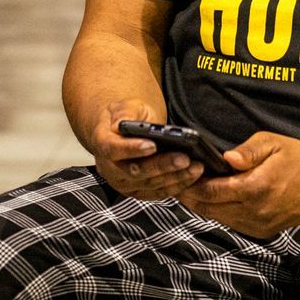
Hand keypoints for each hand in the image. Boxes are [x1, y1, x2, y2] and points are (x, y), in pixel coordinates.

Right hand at [86, 100, 202, 202]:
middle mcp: (110, 168)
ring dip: (175, 177)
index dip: (132, 149)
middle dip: (162, 165)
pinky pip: (158, 192)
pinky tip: (193, 176)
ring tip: (196, 167)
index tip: (152, 145)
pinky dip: (177, 185)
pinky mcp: (138, 191)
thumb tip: (132, 124)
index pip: (113, 149)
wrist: (123, 131)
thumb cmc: (126, 116)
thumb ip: (126, 114)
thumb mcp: (124, 107)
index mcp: (103, 144)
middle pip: (136, 171)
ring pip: (150, 184)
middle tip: (184, 158)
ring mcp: (124, 183)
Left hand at [180, 131, 299, 237]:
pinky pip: (232, 223)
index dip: (191, 186)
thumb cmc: (298, 158)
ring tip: (190, 191)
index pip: (211, 191)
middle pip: (210, 208)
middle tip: (176, 184)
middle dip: (191, 197)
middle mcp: (254, 211)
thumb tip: (225, 158)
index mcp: (255, 188)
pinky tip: (214, 200)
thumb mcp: (273, 143)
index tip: (178, 177)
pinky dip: (220, 212)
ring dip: (203, 206)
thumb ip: (248, 151)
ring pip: (219, 218)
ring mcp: (258, 224)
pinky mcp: (261, 231)